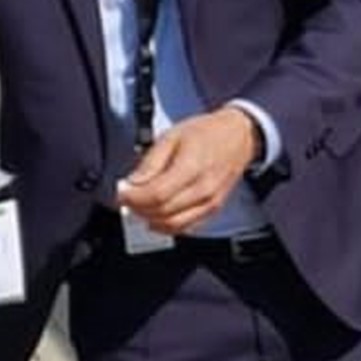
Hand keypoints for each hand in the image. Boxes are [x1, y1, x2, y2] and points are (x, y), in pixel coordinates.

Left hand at [115, 106, 258, 234]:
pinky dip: (167, 225)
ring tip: (138, 206)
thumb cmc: (206, 133)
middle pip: (163, 212)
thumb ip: (151, 162)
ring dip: (150, 219)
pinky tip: (155, 215)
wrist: (238, 137)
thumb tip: (133, 183)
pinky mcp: (212, 209)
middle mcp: (203, 189)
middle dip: (138, 209)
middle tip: (126, 199)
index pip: (156, 194)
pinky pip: (186, 226)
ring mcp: (210, 202)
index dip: (134, 198)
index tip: (121, 193)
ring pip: (173, 225)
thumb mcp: (171, 136)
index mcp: (192, 167)